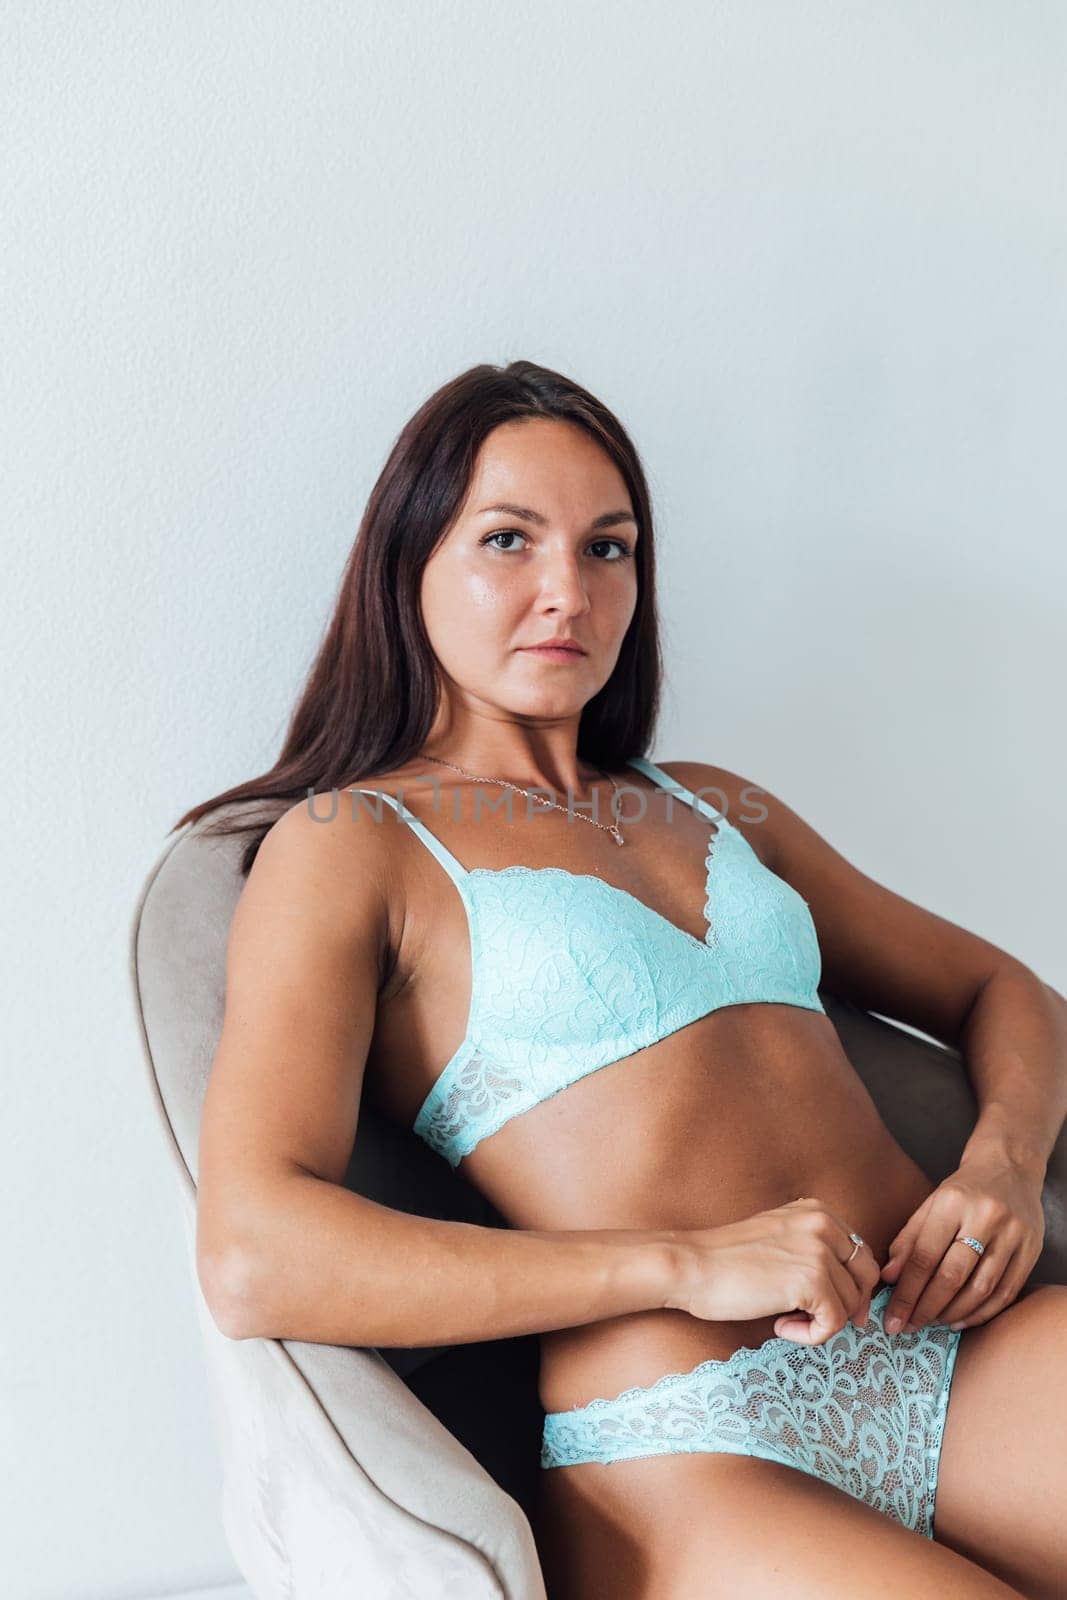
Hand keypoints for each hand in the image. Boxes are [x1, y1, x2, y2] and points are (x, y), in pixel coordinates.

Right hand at [663, 1196, 881, 1345]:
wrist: (691, 1266)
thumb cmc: (727, 1260)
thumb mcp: (779, 1236)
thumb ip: (814, 1249)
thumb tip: (855, 1291)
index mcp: (817, 1210)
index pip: (861, 1254)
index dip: (849, 1286)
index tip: (826, 1306)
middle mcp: (823, 1224)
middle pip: (867, 1277)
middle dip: (848, 1306)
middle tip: (815, 1321)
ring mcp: (819, 1251)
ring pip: (851, 1304)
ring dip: (821, 1322)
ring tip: (785, 1319)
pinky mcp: (811, 1281)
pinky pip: (834, 1323)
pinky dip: (811, 1336)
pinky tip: (780, 1326)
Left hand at [880, 1152, 1045, 1332]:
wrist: (1009, 1167)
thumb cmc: (963, 1190)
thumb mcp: (931, 1204)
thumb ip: (908, 1240)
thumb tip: (889, 1278)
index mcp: (953, 1202)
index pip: (924, 1255)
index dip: (906, 1292)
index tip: (892, 1316)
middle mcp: (986, 1217)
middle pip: (952, 1275)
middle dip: (926, 1307)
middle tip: (908, 1326)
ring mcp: (1013, 1235)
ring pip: (981, 1288)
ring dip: (952, 1312)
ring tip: (932, 1322)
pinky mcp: (1032, 1250)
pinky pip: (1006, 1292)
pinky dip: (981, 1312)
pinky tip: (960, 1319)